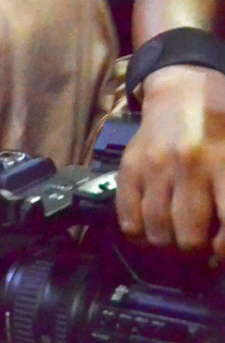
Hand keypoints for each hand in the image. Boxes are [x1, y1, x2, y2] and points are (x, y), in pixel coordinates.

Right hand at [116, 65, 224, 254]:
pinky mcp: (128, 170)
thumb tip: (222, 240)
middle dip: (195, 252)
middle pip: (187, 237)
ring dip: (167, 245)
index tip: (220, 253)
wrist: (184, 90)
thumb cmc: (223, 124)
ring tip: (175, 240)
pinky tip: (150, 232)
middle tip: (199, 248)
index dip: (222, 250)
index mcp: (223, 162)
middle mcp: (187, 167)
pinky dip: (138, 234)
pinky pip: (127, 219)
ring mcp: (153, 169)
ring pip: (156, 233)